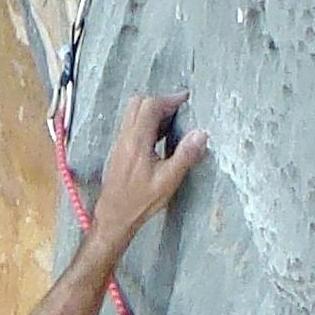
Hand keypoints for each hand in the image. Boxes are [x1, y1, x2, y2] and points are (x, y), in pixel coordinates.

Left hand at [89, 90, 206, 249]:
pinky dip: (147, 122)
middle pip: (139, 103)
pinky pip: (132, 125)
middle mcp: (125, 138)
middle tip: (179, 110)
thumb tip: (200, 134)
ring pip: (133, 113)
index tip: (185, 100)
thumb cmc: (139, 201)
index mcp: (137, 142)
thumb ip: (185, 155)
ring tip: (173, 122)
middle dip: (160, 101)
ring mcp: (120, 143)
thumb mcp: (168, 181)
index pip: (150, 106)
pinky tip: (160, 137)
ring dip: (153, 111)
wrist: (114, 215)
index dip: (169, 99)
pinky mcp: (120, 150)